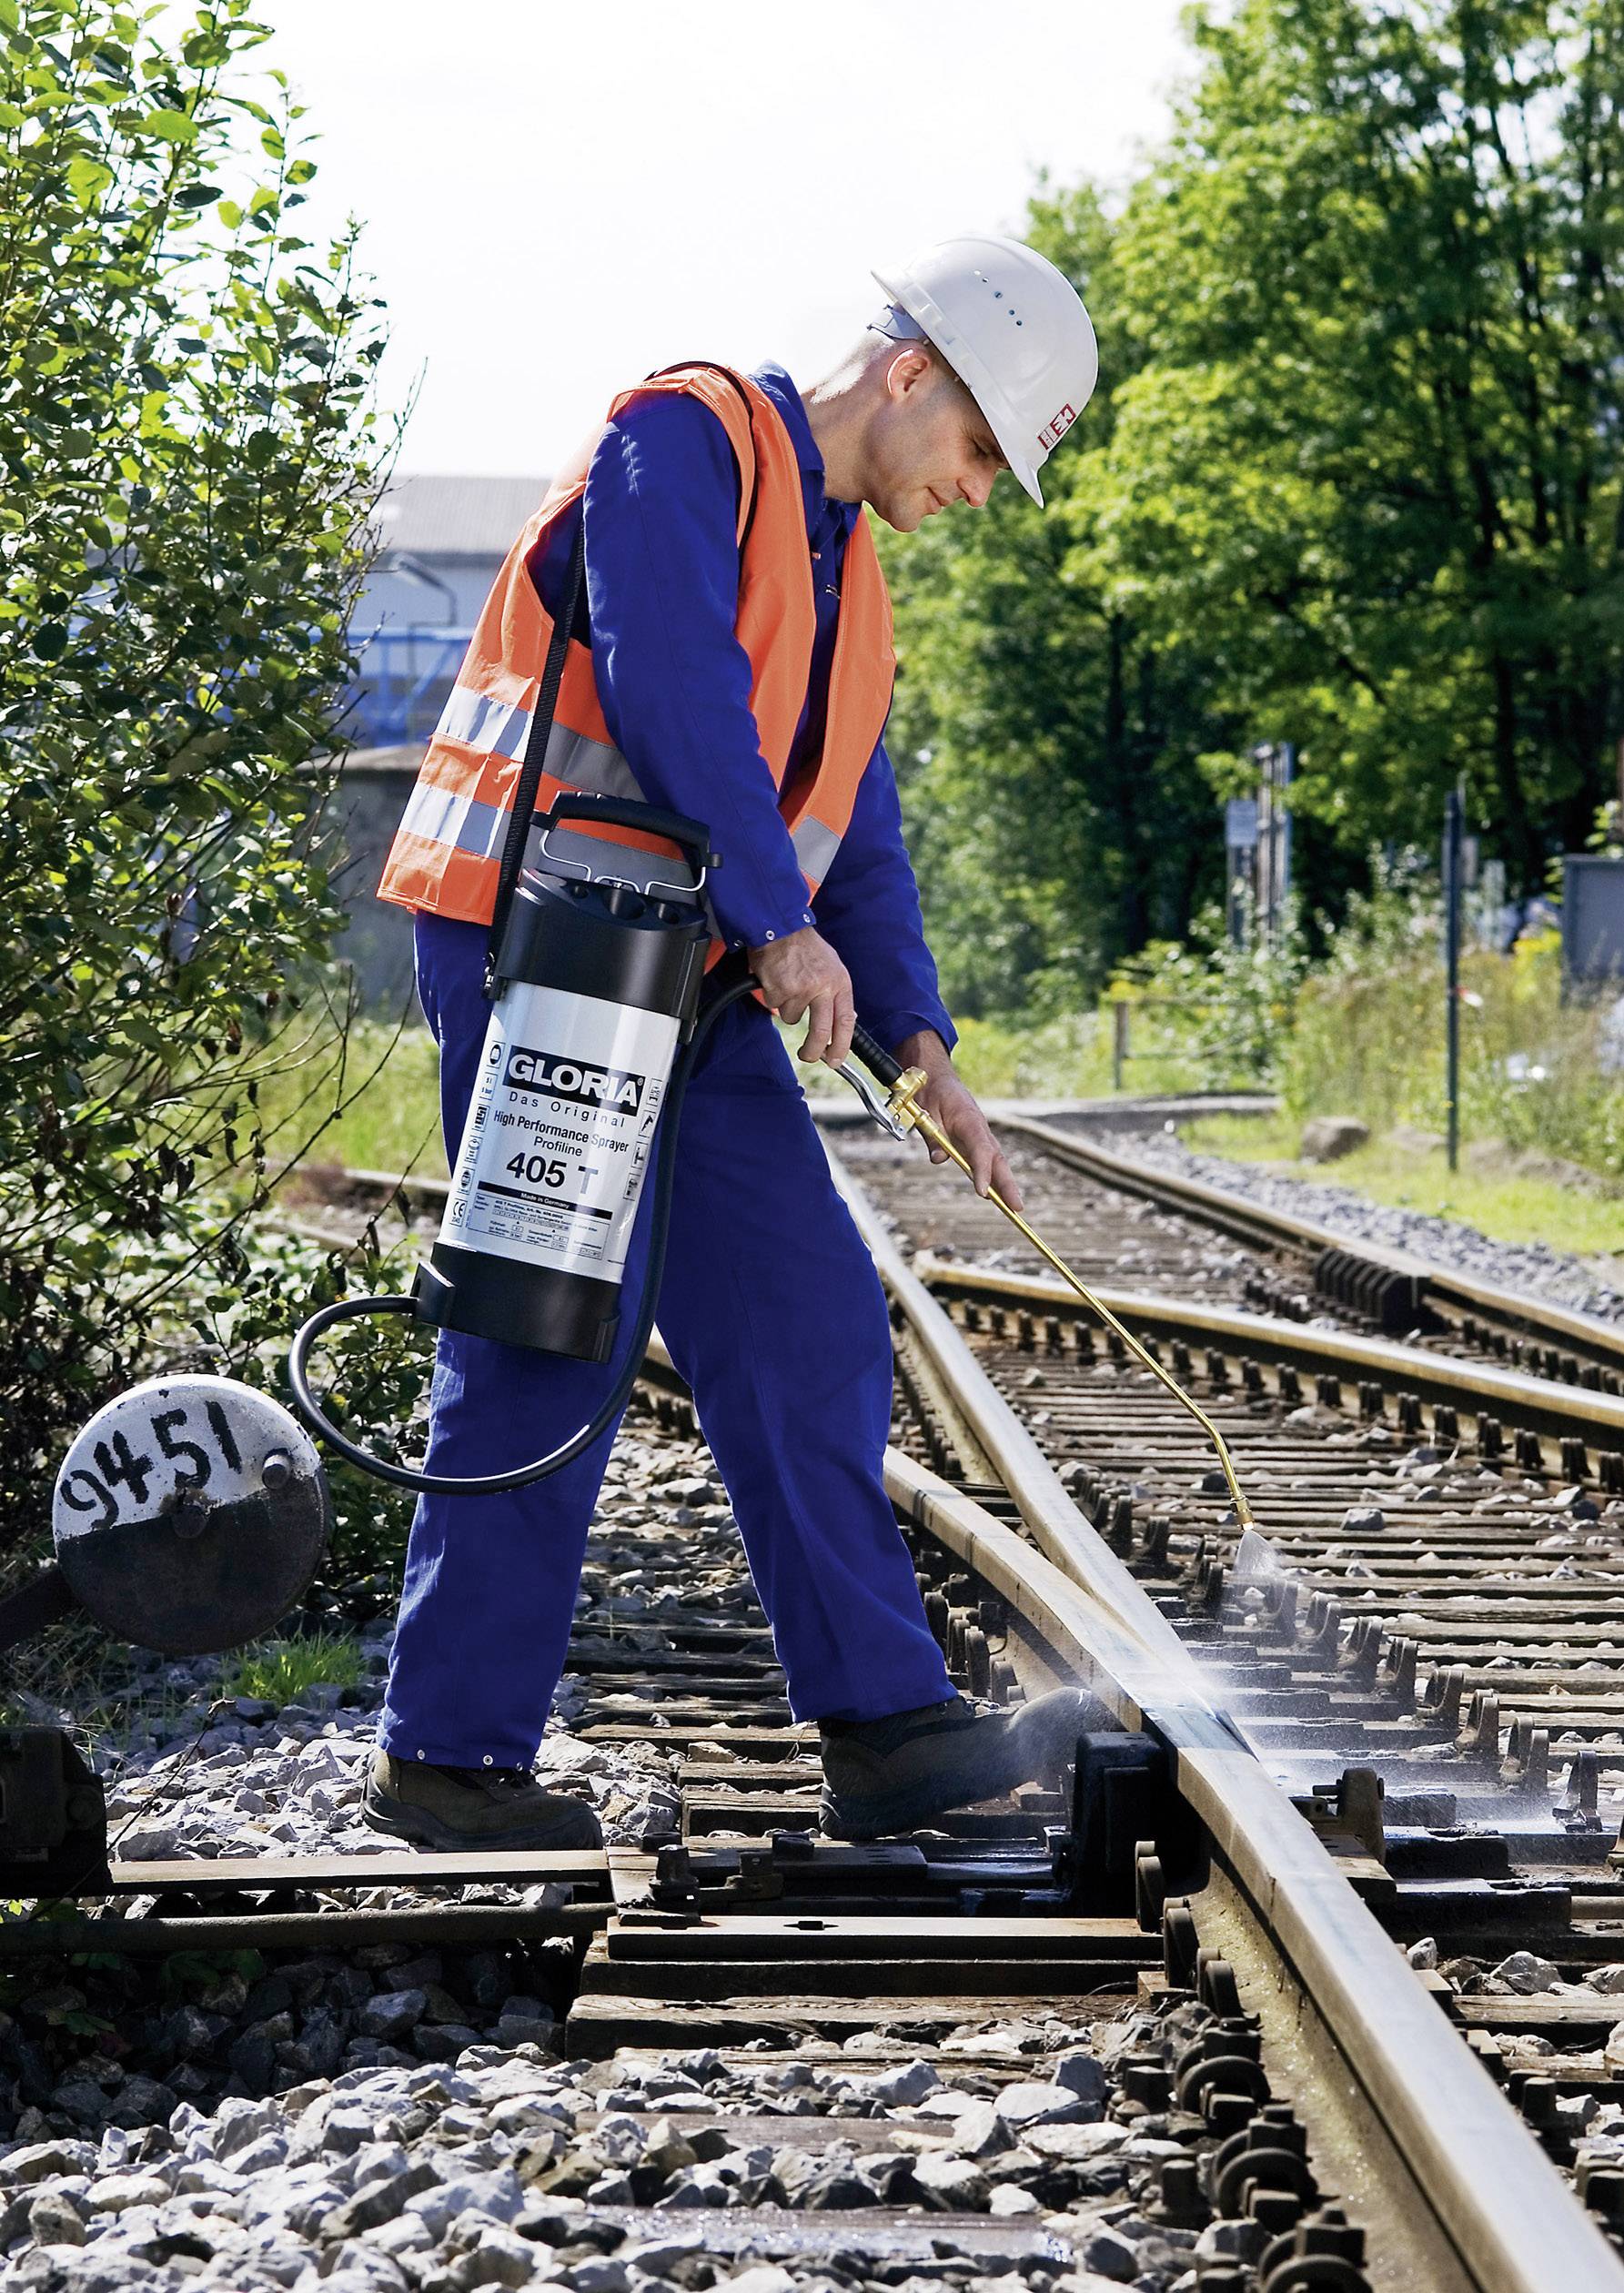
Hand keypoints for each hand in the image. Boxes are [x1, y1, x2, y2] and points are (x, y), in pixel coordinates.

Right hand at [749, 925, 854, 1066]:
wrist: (780, 927)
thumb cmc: (806, 948)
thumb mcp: (831, 966)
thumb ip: (836, 993)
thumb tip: (843, 1022)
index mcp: (839, 982)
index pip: (845, 1023)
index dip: (841, 1046)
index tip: (835, 1059)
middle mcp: (822, 987)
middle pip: (820, 1032)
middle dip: (814, 1051)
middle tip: (808, 1056)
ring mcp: (800, 989)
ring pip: (792, 1018)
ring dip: (787, 1007)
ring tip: (787, 984)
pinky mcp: (779, 990)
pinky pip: (774, 1006)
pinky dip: (773, 997)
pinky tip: (776, 979)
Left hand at [895, 1031, 1023, 1210]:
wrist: (935, 1077)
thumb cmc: (931, 1092)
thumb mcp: (925, 1112)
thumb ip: (933, 1135)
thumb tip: (940, 1159)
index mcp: (969, 1119)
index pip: (980, 1150)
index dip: (982, 1172)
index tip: (982, 1192)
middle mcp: (980, 1129)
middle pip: (998, 1160)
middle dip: (1008, 1185)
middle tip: (1017, 1208)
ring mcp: (980, 1135)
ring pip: (996, 1162)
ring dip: (1005, 1184)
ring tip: (1013, 1207)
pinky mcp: (975, 1141)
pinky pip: (987, 1161)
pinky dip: (994, 1177)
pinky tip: (996, 1195)